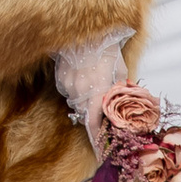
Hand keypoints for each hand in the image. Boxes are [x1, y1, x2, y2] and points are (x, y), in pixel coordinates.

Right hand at [52, 28, 128, 149]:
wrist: (90, 31)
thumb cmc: (108, 50)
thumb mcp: (120, 73)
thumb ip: (117, 94)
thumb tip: (119, 111)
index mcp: (97, 91)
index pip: (92, 123)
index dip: (95, 138)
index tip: (98, 150)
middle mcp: (79, 90)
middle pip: (83, 114)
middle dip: (92, 115)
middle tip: (101, 109)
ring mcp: (68, 84)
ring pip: (75, 102)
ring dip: (84, 100)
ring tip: (93, 84)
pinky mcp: (60, 77)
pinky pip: (68, 91)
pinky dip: (75, 89)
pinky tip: (82, 76)